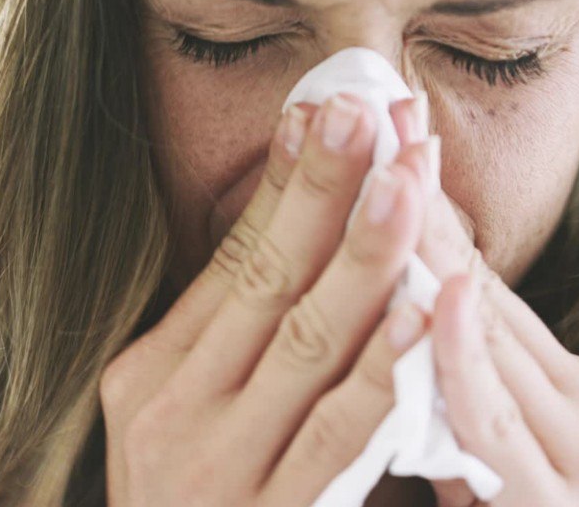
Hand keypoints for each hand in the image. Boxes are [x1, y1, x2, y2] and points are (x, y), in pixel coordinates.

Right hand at [100, 93, 438, 505]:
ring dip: (366, 255)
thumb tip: (293, 227)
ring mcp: (221, 471)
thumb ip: (229, 339)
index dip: (284, 183)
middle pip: (265, 282)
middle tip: (372, 111)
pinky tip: (429, 310)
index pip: (228, 260)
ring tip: (411, 180)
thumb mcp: (183, 416)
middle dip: (326, 191)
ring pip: (307, 345)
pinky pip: (343, 436)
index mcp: (149, 374)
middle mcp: (174, 411)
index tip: (327, 107)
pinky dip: (388, 368)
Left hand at [387, 98, 578, 506]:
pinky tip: (442, 297)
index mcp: (560, 389)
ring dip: (440, 249)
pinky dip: (467, 357)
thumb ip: (461, 383)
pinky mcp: (557, 504)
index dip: (424, 205)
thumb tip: (402, 300)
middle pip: (483, 289)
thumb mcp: (489, 449)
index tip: (388, 124)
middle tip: (386, 108)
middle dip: (425, 200)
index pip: (475, 279)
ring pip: (493, 340)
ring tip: (402, 168)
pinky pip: (497, 424)